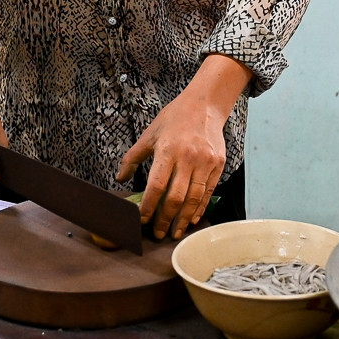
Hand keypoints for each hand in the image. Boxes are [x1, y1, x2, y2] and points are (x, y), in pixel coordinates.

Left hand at [118, 56, 248, 239]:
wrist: (205, 105)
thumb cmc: (174, 119)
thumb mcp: (149, 134)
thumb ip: (132, 157)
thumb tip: (120, 178)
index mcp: (168, 150)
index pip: (157, 185)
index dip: (149, 206)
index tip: (143, 219)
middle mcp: (188, 158)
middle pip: (176, 197)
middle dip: (166, 219)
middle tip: (158, 234)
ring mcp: (205, 162)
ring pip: (194, 198)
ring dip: (184, 219)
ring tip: (175, 232)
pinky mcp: (218, 165)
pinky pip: (208, 192)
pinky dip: (200, 208)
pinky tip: (192, 219)